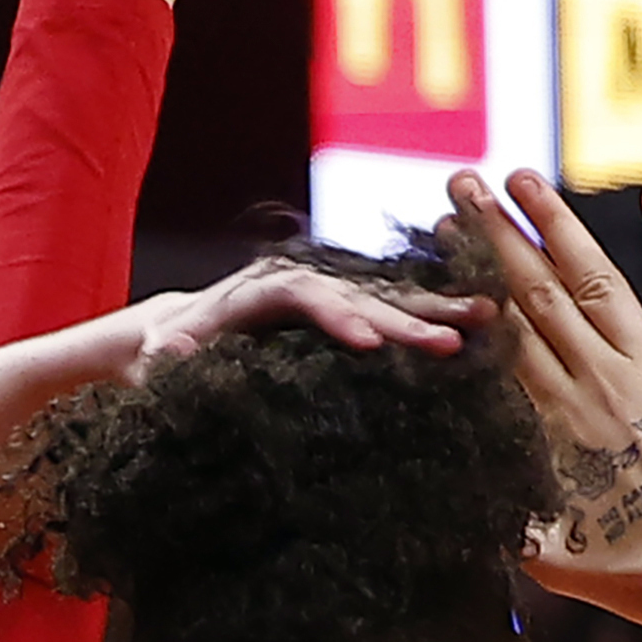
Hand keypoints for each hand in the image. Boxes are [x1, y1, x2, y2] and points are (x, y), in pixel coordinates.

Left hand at [127, 255, 478, 377]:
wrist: (169, 333)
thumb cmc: (159, 353)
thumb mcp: (155, 358)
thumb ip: (164, 356)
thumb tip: (169, 352)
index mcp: (252, 293)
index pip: (300, 297)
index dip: (335, 317)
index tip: (368, 346)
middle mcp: (293, 283)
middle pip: (354, 296)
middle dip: (401, 321)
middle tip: (447, 345)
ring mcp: (320, 292)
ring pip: (382, 296)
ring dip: (433, 308)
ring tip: (487, 317)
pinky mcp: (336, 307)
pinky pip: (388, 307)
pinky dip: (430, 313)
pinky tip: (478, 321)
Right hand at [457, 169, 641, 620]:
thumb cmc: (633, 576)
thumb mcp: (549, 555)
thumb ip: (504, 521)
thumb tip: (455, 504)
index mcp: (553, 417)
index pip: (499, 329)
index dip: (468, 277)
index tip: (440, 236)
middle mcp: (596, 377)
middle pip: (534, 291)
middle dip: (495, 233)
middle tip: (462, 182)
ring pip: (596, 279)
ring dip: (557, 224)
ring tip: (524, 178)